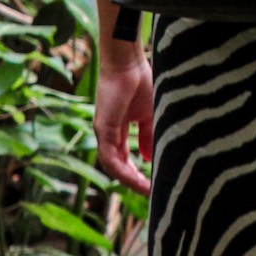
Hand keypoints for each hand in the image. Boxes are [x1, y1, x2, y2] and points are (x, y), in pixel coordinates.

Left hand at [95, 44, 153, 194]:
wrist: (128, 63)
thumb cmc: (139, 82)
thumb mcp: (149, 114)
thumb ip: (148, 136)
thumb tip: (149, 159)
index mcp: (118, 130)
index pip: (125, 159)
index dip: (137, 173)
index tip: (153, 184)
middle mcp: (108, 135)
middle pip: (118, 167)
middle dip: (134, 181)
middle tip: (151, 193)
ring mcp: (103, 133)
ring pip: (112, 166)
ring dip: (129, 181)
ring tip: (147, 190)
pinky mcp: (102, 129)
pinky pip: (110, 158)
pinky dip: (123, 171)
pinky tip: (137, 179)